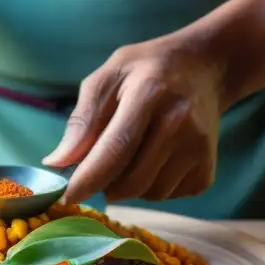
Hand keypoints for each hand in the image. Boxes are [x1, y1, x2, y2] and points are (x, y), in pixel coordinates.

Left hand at [42, 36, 223, 204]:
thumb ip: (82, 119)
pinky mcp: (208, 170)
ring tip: (131, 154)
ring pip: (148, 193)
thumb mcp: (108, 76)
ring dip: (127, 186)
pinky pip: (168, 196)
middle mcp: (180, 122)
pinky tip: (153, 159)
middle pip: (131, 180)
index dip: (88, 178)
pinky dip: (151, 187)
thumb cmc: (146, 70)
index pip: (115, 148)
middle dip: (104, 184)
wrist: (205, 68)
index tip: (65, 196)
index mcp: (149, 93)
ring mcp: (199, 148)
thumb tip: (56, 163)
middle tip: (97, 168)